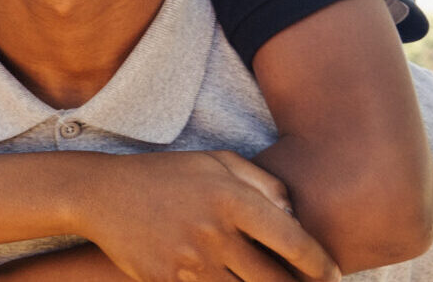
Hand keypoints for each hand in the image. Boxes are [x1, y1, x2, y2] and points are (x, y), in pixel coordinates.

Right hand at [78, 150, 337, 281]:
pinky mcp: (165, 281)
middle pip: (274, 281)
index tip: (333, 276)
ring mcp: (188, 262)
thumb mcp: (216, 162)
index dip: (321, 266)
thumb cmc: (167, 176)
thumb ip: (263, 182)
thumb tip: (295, 216)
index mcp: (231, 200)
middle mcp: (213, 233)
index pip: (293, 242)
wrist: (100, 194)